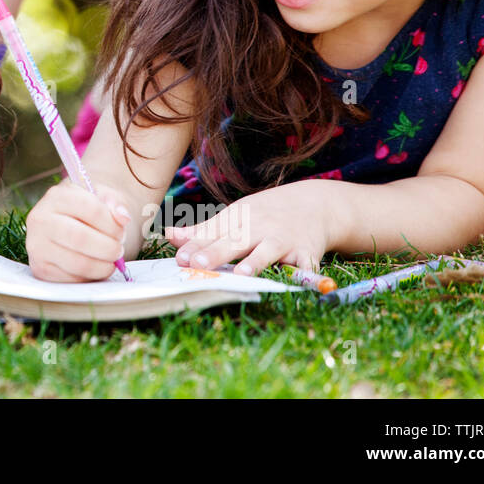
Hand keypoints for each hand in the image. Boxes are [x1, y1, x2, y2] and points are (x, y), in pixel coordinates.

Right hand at [26, 180, 131, 281]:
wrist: (65, 224)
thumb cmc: (87, 210)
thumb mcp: (102, 197)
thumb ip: (116, 203)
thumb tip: (122, 218)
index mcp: (56, 196)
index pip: (91, 210)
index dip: (113, 225)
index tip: (121, 231)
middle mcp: (40, 219)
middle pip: (81, 238)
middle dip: (109, 248)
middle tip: (118, 250)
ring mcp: (37, 246)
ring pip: (78, 263)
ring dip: (103, 266)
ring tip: (110, 261)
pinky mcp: (40, 269)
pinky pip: (72, 280)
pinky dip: (90, 277)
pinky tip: (95, 268)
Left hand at [163, 181, 333, 275]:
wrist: (315, 204)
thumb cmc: (265, 215)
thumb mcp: (235, 217)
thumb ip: (203, 231)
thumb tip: (169, 236)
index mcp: (238, 220)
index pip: (213, 234)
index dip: (196, 247)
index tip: (179, 258)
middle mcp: (258, 228)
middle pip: (235, 242)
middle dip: (216, 253)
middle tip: (198, 264)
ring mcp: (283, 240)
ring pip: (267, 251)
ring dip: (255, 262)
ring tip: (241, 274)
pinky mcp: (307, 252)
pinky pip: (304, 264)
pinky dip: (302, 272)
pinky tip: (293, 280)